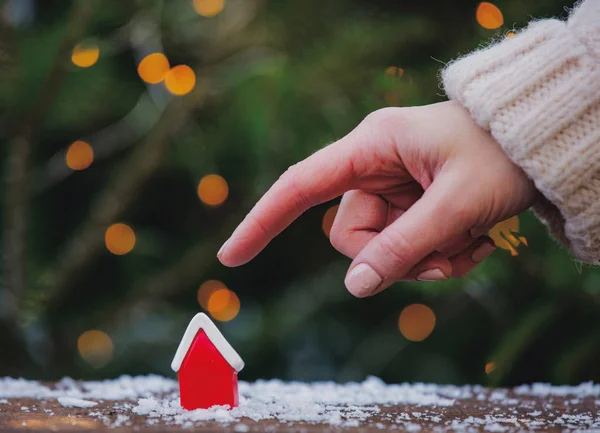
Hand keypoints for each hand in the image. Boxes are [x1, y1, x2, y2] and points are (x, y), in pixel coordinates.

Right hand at [217, 101, 536, 296]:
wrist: (538, 144)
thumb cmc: (501, 156)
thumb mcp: (455, 205)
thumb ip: (403, 247)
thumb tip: (354, 287)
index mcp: (372, 146)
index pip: (300, 185)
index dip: (262, 220)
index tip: (230, 256)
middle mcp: (373, 166)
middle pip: (352, 237)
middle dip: (394, 258)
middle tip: (444, 253)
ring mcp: (392, 188)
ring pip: (382, 250)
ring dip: (426, 261)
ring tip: (470, 243)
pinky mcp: (410, 205)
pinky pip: (406, 249)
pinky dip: (439, 257)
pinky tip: (474, 241)